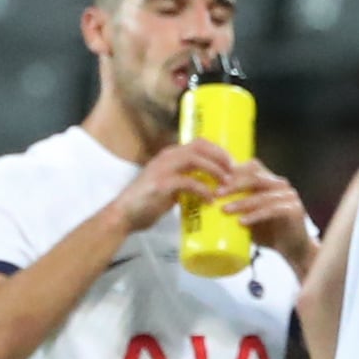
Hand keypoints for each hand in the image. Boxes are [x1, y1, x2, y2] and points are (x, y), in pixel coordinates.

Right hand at [109, 137, 229, 232]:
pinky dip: (203, 190)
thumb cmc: (149, 201)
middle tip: (233, 171)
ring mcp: (163, 169)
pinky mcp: (162, 184)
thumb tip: (211, 182)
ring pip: (195, 160)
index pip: (199, 143)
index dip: (218, 150)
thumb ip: (187, 179)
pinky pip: (189, 182)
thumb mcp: (171, 185)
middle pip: (200, 147)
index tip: (232, 163)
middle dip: (220, 157)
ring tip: (226, 183)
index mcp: (170, 155)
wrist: (125, 214)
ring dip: (214, 170)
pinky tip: (210, 200)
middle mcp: (166, 157)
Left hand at [217, 160, 317, 270]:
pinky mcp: (293, 210)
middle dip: (233, 184)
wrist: (293, 248)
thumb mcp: (249, 215)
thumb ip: (236, 206)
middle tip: (216, 194)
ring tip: (224, 210)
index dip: (234, 171)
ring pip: (261, 195)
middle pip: (255, 177)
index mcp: (270, 181)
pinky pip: (271, 211)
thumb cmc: (269, 232)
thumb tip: (206, 202)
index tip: (214, 180)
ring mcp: (289, 196)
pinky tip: (242, 222)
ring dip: (241, 202)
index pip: (252, 167)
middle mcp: (281, 185)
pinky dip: (255, 216)